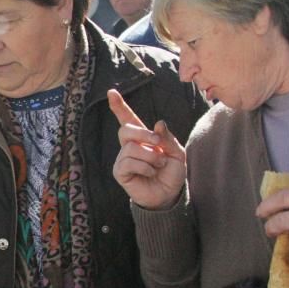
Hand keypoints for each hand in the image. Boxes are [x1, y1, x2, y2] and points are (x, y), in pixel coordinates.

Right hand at [108, 89, 186, 209]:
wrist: (169, 194)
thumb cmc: (172, 172)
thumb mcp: (177, 153)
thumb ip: (168, 138)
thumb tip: (158, 124)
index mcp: (142, 138)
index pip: (127, 119)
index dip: (119, 106)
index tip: (111, 92)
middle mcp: (129, 146)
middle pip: (126, 129)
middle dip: (144, 134)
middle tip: (159, 144)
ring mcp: (123, 159)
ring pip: (131, 148)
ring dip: (150, 156)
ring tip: (159, 165)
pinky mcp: (120, 172)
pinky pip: (128, 162)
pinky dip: (144, 167)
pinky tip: (150, 173)